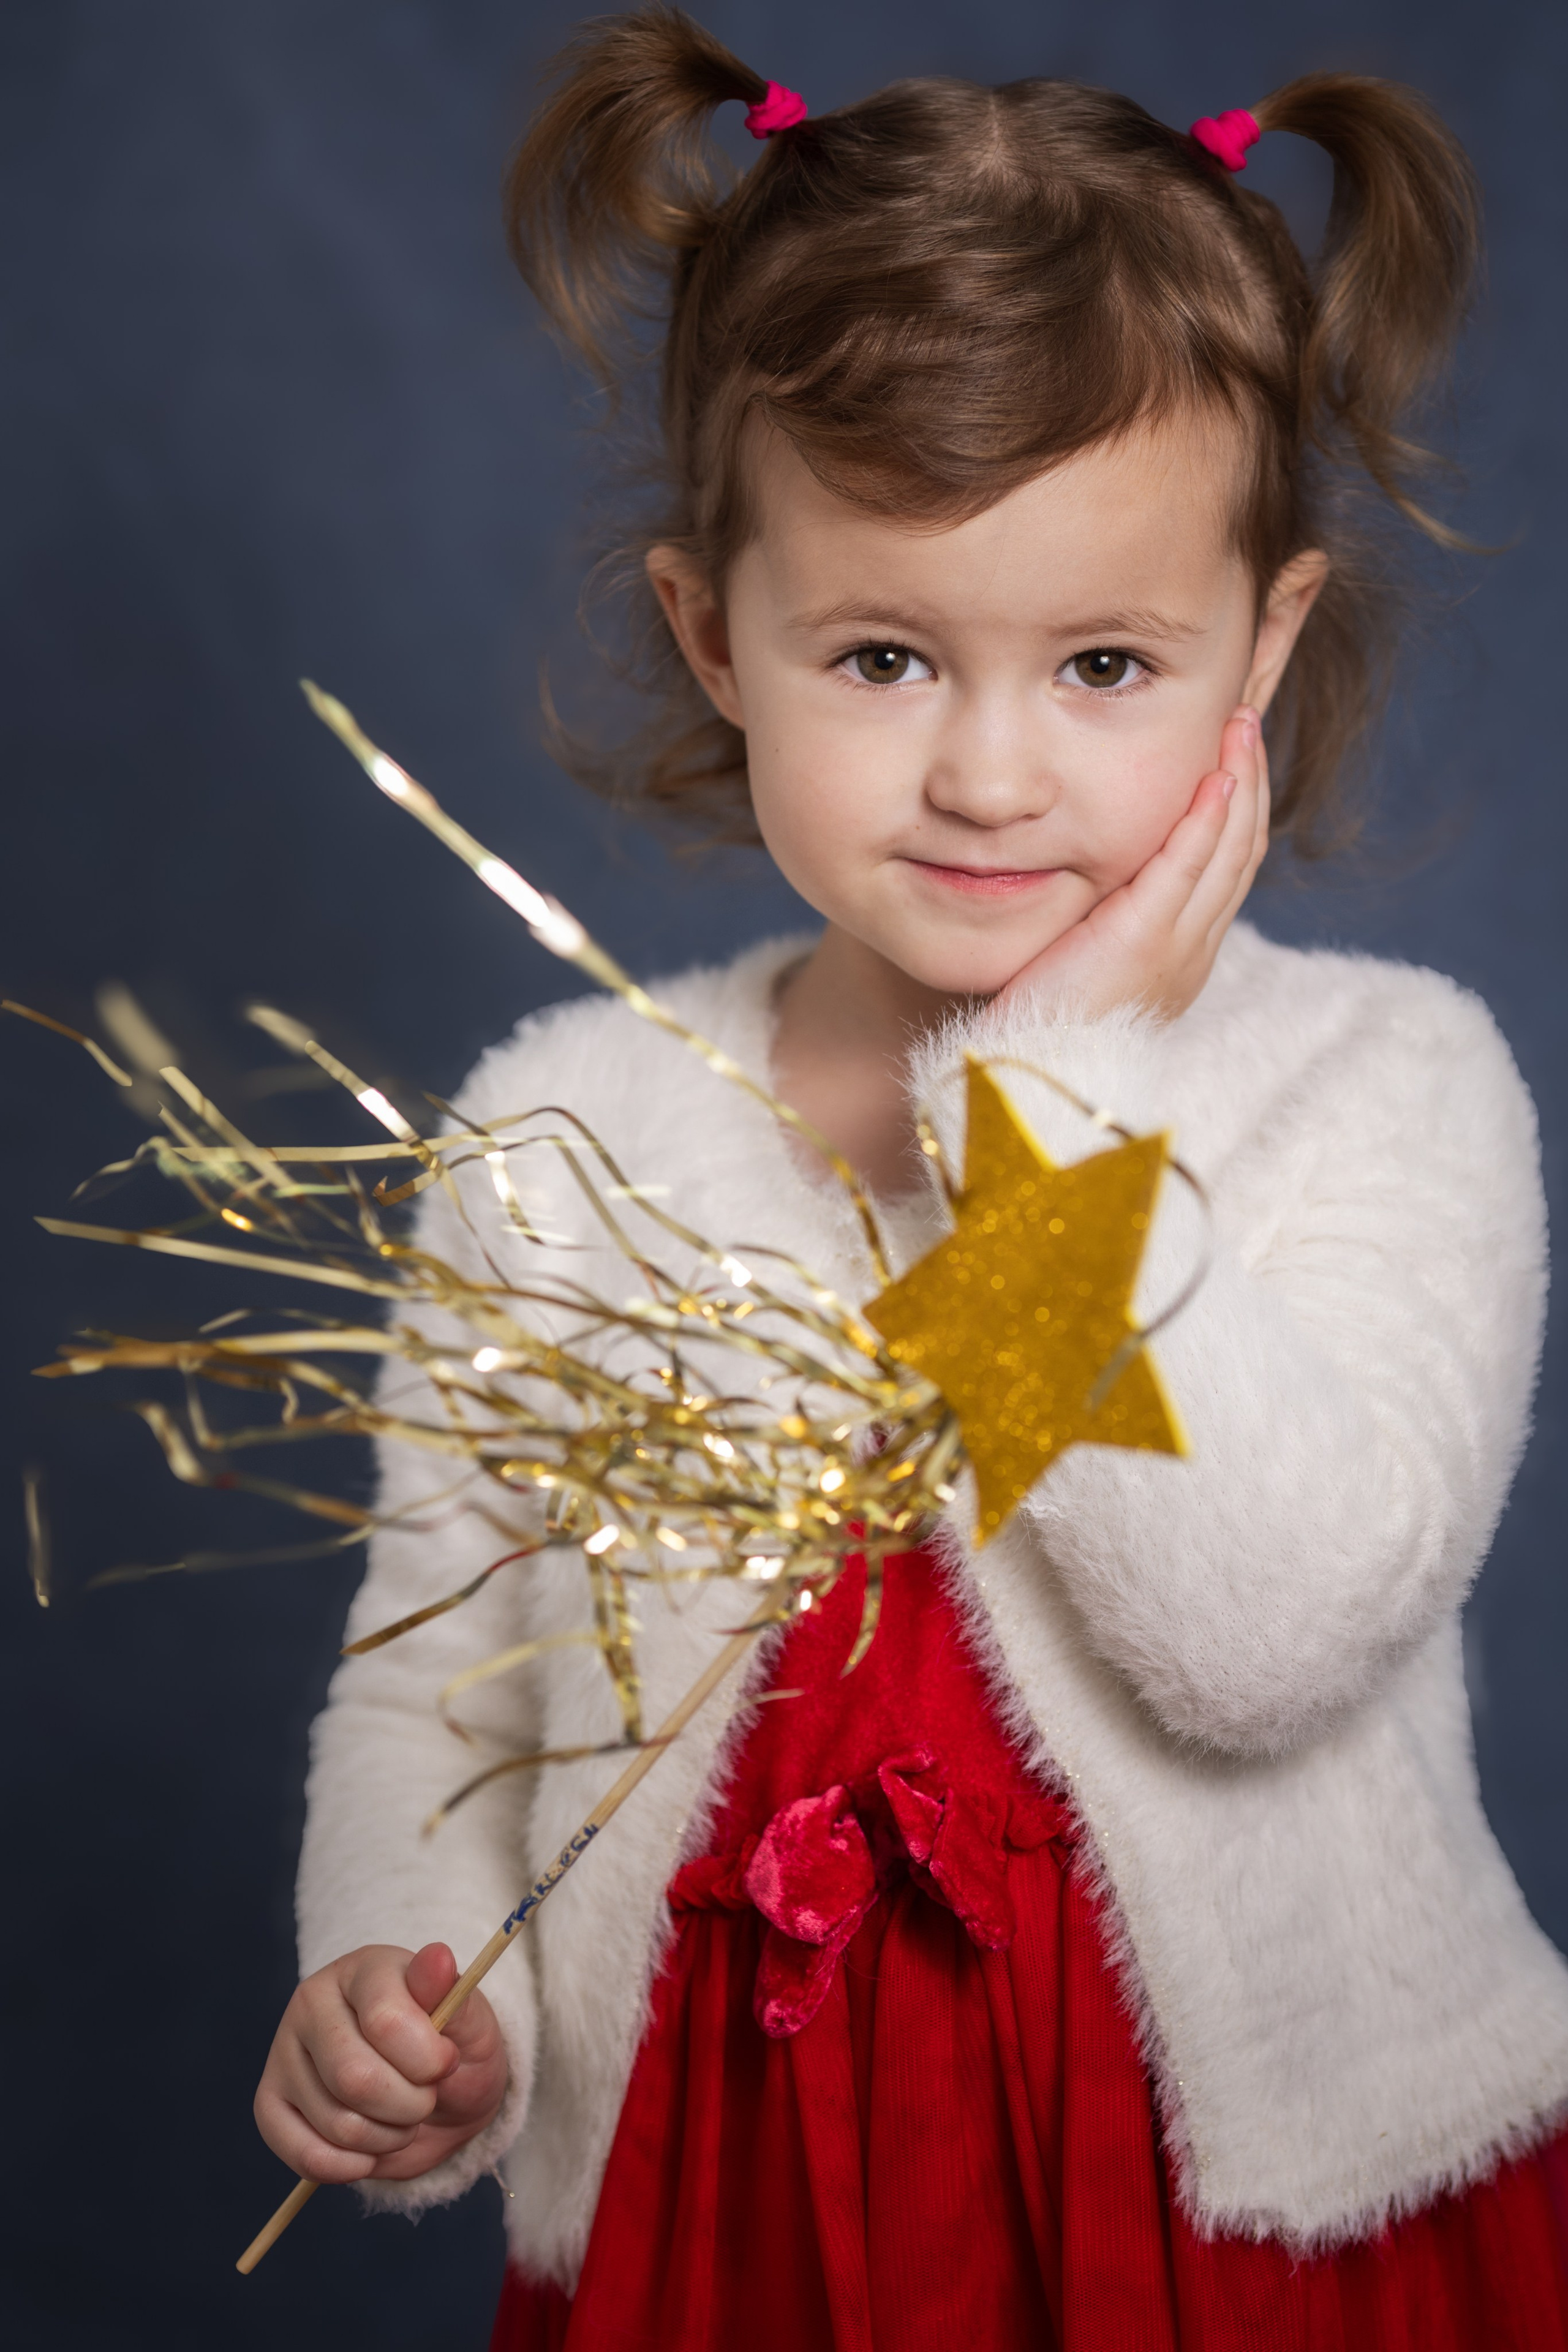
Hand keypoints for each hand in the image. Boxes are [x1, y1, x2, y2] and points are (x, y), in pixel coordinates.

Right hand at [254, 1942, 507, 2183]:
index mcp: (364, 1969)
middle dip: (408, 2106)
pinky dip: (348, 2167)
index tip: (447, 2062)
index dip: (428, 2060)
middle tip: (425, 2097)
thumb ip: (449, 1994)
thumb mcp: (469, 2020)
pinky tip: (369, 2150)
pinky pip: (302, 2155)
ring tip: (400, 2118)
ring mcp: (284, 2052)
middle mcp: (312, 2001)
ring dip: (385, 2138)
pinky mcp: (270, 2102)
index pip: (386, 2021)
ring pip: (335, 2123)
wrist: (440, 2091)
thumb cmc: (452, 2047)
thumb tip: (439, 1958)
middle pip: (354, 2078)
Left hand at [1001, 706, 1269, 1023]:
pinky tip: (1214, 778)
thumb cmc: (1040, 1024)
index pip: (1227, 864)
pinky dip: (1207, 822)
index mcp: (1182, 953)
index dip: (1238, 804)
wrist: (1028, 1077)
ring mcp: (1178, 948)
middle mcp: (1194, 950)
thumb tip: (1099, 873)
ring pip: (1230, 851)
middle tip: (1246, 719)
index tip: (1233, 751)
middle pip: (1242, 849)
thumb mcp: (1081, 957)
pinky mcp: (1146, 944)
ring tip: (1239, 725)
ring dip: (1239, 782)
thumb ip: (1102, 916)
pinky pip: (1190, 871)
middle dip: (1249, 778)